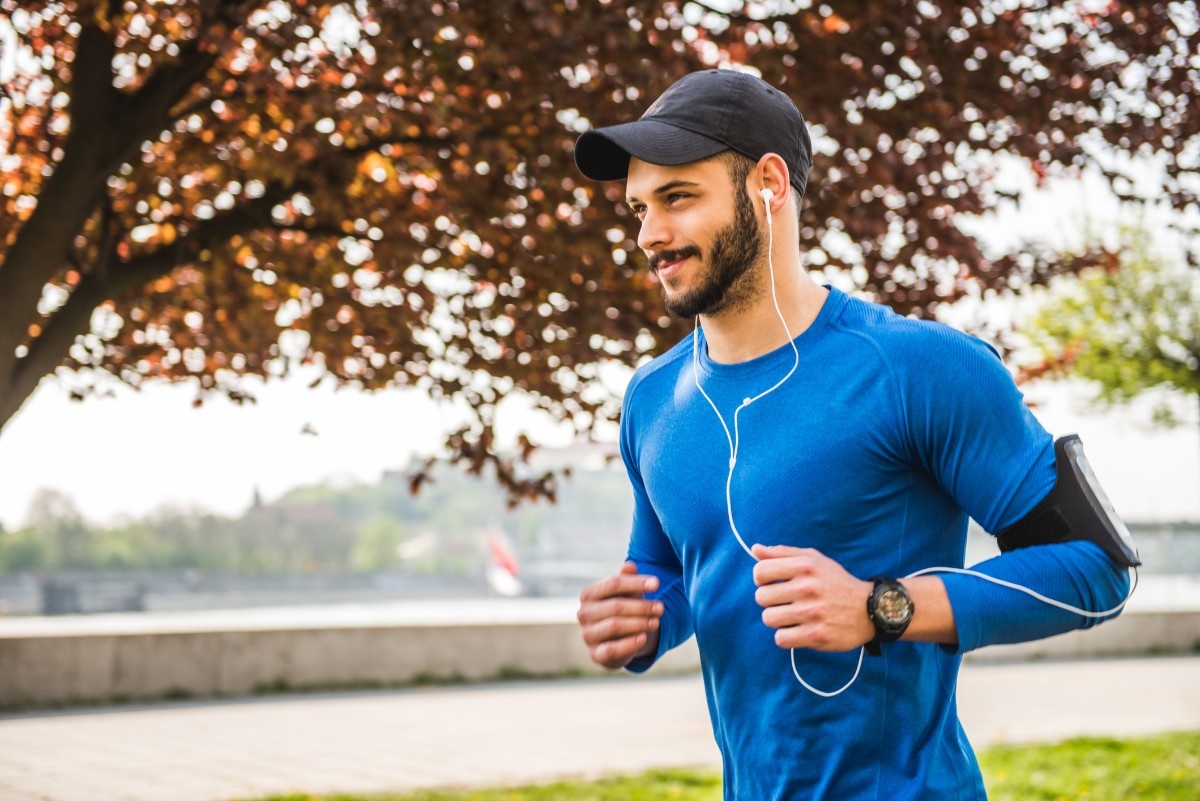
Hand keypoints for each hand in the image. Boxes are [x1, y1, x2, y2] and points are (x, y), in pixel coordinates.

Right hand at [577, 562, 663, 669]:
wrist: (618, 640)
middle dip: (641, 606)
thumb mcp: (627, 594)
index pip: (613, 584)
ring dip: (638, 623)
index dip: (636, 583)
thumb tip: (630, 565)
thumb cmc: (623, 609)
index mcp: (589, 594)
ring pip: (613, 626)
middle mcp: (584, 613)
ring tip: (656, 622)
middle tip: (661, 608)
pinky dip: (629, 643)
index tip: (657, 584)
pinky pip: (611, 649)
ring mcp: (587, 634)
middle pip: (615, 606)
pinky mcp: (595, 654)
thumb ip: (627, 580)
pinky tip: (644, 638)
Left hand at [751, 544, 873, 651]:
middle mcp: (807, 588)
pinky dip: (786, 636)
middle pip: (761, 597)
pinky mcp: (816, 635)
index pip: (760, 571)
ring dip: (777, 619)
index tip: (773, 583)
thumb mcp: (814, 560)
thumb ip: (783, 553)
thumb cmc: (836, 582)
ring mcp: (812, 613)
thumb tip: (755, 549)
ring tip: (792, 616)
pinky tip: (798, 629)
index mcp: (805, 566)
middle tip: (785, 601)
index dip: (762, 579)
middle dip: (770, 600)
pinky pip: (781, 638)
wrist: (871, 609)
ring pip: (769, 618)